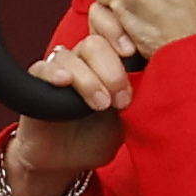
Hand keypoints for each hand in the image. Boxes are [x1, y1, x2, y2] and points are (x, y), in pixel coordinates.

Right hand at [5, 37, 128, 195]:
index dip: (121, 36)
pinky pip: (43, 67)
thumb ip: (139, 99)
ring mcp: (60, 69)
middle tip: (121, 100)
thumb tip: (157, 81)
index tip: (133, 54)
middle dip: (112, 70)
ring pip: (72, 55)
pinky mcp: (37, 82)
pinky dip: (55, 72)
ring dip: (88, 79)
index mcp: (109, 63)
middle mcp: (84, 61)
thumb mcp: (128, 120)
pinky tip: (65, 82)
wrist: (65, 162)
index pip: (114, 33)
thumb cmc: (97, 138)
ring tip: (99, 104)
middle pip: (95, 44)